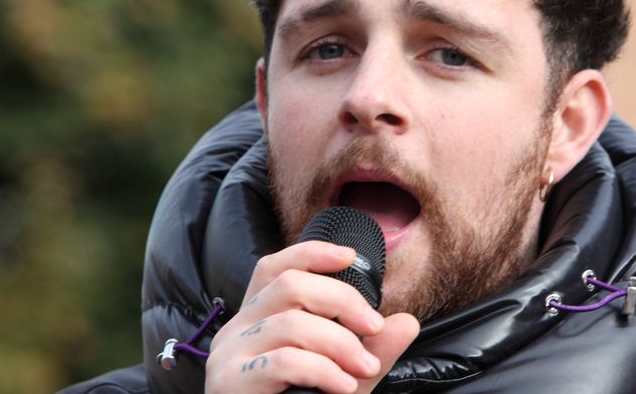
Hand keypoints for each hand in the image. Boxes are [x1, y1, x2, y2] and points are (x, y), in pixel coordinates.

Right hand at [205, 241, 419, 393]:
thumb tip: (407, 322)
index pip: (275, 268)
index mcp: (257, 319)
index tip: (350, 257)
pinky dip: (323, 370)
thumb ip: (372, 351)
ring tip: (365, 369)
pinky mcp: (229, 382)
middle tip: (374, 328)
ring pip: (291, 323)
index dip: (312, 253)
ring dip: (340, 343)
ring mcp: (229, 355)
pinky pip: (283, 361)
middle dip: (343, 300)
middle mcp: (237, 329)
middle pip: (289, 285)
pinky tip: (344, 386)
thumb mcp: (343, 375)